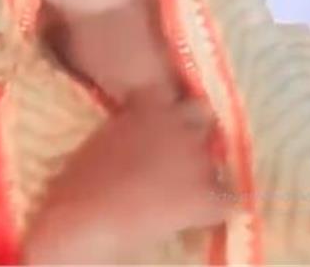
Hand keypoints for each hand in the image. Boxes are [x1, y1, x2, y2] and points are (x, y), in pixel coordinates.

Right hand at [23, 95, 231, 263]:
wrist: (87, 215)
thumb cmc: (80, 178)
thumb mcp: (104, 135)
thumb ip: (130, 125)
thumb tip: (140, 133)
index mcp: (149, 105)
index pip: (172, 94)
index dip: (169, 109)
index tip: (162, 121)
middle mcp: (180, 124)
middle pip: (203, 116)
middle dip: (195, 130)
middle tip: (179, 152)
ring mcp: (198, 159)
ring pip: (216, 160)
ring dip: (202, 171)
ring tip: (182, 190)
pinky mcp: (208, 195)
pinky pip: (228, 199)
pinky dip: (216, 207)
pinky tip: (198, 214)